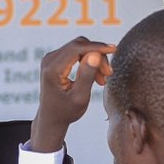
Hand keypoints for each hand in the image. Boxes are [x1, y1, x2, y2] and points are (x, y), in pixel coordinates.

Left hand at [30, 37, 115, 152]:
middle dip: (98, 55)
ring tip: (103, 79)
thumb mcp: (80, 98)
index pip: (76, 48)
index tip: (114, 49)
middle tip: (108, 74)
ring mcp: (51, 58)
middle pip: (79, 45)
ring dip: (95, 59)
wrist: (52, 119)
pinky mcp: (55, 59)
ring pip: (79, 47)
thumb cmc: (66, 112)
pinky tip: (96, 76)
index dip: (97, 47)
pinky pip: (76, 52)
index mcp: (52, 69)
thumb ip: (87, 76)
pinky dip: (89, 60)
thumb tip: (95, 54)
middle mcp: (49, 60)